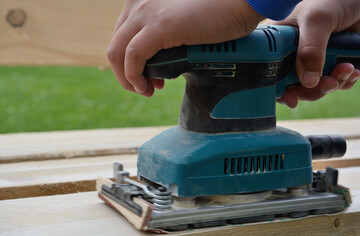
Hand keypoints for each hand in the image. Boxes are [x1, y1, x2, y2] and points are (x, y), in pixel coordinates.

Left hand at [107, 0, 263, 96]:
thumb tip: (155, 60)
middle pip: (115, 46)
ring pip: (117, 52)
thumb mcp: (179, 24)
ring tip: (146, 90)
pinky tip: (146, 86)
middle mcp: (138, 4)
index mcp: (142, 2)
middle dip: (125, 74)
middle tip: (145, 87)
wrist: (240, 2)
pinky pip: (133, 56)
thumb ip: (162, 36)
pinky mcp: (159, 26)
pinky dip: (134, 76)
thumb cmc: (218, 13)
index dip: (129, 62)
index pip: (121, 38)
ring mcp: (146, 13)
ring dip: (127, 79)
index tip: (148, 76)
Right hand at [265, 0, 359, 107]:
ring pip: (316, 86)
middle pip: (294, 86)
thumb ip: (310, 49)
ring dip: (334, 83)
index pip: (271, 72)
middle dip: (313, 89)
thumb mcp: (317, 20)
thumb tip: (308, 81)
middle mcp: (293, 53)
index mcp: (280, 42)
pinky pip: (335, 81)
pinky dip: (345, 80)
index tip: (292, 99)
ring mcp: (312, 59)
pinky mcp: (331, 61)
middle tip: (328, 82)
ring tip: (347, 68)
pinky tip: (352, 68)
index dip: (279, 89)